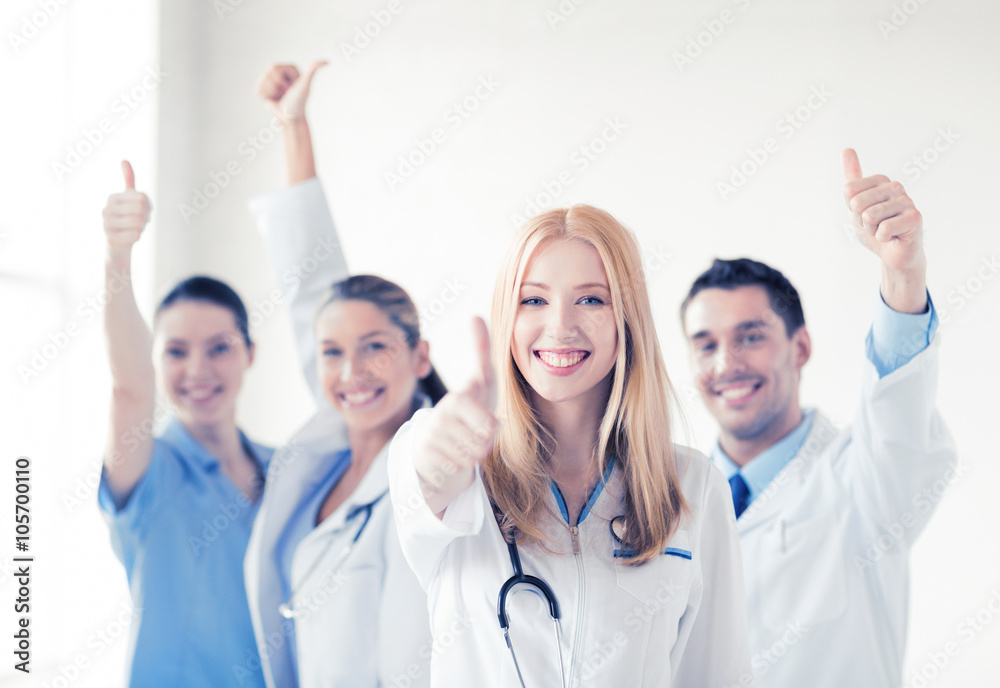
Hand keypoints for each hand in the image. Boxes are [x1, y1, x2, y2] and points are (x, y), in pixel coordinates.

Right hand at [103, 161, 151, 252]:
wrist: (118, 245)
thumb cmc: (127, 219)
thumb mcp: (129, 199)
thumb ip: (129, 180)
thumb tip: (124, 159)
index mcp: (112, 197)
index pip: (142, 197)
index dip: (148, 207)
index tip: (142, 212)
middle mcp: (106, 209)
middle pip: (140, 209)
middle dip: (145, 218)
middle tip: (139, 222)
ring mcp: (106, 224)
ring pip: (138, 222)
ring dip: (142, 228)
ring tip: (134, 229)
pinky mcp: (110, 239)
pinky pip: (136, 235)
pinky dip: (137, 237)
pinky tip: (129, 238)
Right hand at [256, 61, 327, 122]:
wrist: (290, 118)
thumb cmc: (299, 103)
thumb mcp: (304, 86)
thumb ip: (312, 71)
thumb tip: (328, 61)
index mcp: (289, 68)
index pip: (274, 67)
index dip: (280, 80)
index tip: (290, 87)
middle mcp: (280, 72)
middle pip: (267, 73)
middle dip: (275, 87)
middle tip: (284, 93)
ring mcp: (270, 80)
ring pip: (261, 81)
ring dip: (270, 93)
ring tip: (280, 97)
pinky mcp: (263, 88)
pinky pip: (257, 89)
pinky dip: (265, 97)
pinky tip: (274, 100)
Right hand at [412, 317, 497, 513]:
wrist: (438, 437)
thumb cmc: (467, 407)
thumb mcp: (482, 381)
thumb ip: (482, 350)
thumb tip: (475, 315)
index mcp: (458, 399)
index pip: (488, 425)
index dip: (492, 429)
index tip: (489, 424)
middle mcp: (442, 418)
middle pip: (483, 443)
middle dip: (485, 443)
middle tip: (476, 434)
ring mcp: (431, 440)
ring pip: (471, 457)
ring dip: (473, 454)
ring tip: (464, 442)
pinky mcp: (424, 458)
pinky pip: (458, 469)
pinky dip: (460, 466)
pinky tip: (452, 454)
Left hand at [842, 148, 926, 311]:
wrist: (893, 254)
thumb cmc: (875, 229)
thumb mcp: (855, 204)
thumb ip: (852, 178)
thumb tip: (847, 149)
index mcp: (881, 181)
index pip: (848, 191)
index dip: (851, 210)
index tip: (864, 215)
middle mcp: (896, 187)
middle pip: (857, 203)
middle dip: (860, 221)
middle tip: (875, 226)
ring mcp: (907, 201)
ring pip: (869, 216)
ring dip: (872, 230)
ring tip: (884, 231)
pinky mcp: (915, 218)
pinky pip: (883, 229)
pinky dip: (883, 238)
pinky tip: (894, 237)